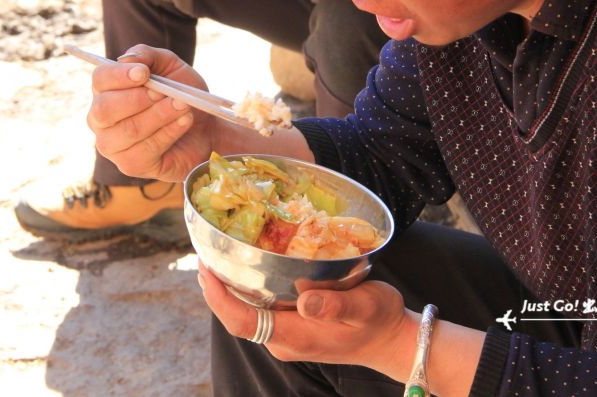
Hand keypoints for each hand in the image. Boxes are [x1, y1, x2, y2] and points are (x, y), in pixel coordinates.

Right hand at [88, 45, 218, 181]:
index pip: (99, 80)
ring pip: (128, 130)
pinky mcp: (131, 165)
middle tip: (164, 93)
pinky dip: (169, 132)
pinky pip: (145, 149)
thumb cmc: (181, 95)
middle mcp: (101, 120)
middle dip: (138, 99)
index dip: (119, 76)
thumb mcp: (170, 67)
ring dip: (160, 115)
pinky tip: (184, 122)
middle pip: (104, 109)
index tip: (144, 73)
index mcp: (106, 91)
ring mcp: (113, 145)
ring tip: (183, 105)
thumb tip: (127, 59)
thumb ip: (148, 55)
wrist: (207, 127)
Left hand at [197, 264, 416, 379]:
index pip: (243, 322)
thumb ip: (337, 305)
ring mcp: (287, 335)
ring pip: (247, 312)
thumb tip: (305, 300)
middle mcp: (284, 339)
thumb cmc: (381, 321)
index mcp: (295, 337)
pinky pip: (261, 309)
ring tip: (218, 255)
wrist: (391, 340)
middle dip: (217, 289)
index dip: (219, 299)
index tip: (206, 271)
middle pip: (238, 316)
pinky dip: (249, 288)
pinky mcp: (292, 326)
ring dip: (230, 287)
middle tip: (205, 254)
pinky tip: (247, 266)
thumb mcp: (366, 307)